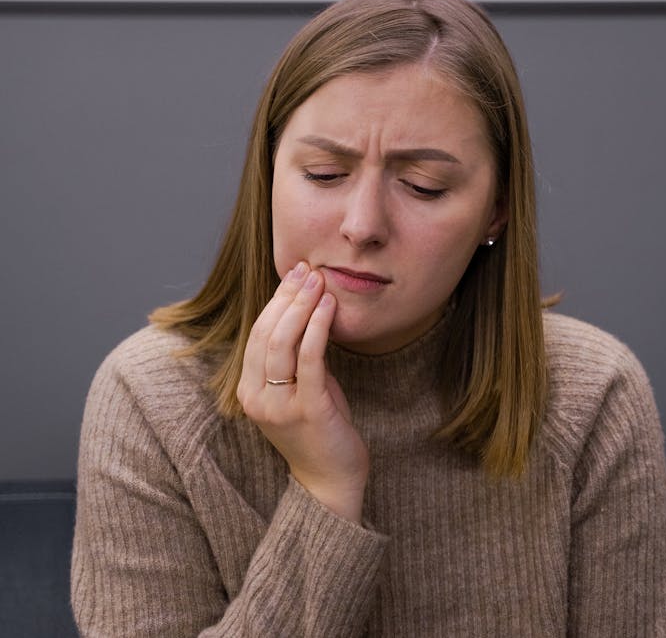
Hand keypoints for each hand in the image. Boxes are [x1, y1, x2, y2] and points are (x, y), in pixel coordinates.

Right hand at [237, 262, 368, 521]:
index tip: (294, 273)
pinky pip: (309, 360)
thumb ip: (296, 356)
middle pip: (267, 333)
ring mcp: (280, 406)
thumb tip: (307, 308)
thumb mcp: (299, 387)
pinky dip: (318, 328)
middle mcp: (257, 397)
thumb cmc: (318, 429)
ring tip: (319, 281)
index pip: (257, 334)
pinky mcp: (307, 410)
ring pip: (282, 343)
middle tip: (307, 269)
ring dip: (301, 306)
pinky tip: (329, 307)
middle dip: (287, 296)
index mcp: (249, 390)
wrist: (331, 481)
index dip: (275, 300)